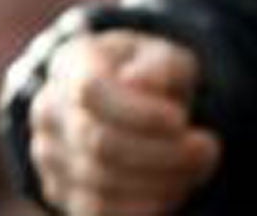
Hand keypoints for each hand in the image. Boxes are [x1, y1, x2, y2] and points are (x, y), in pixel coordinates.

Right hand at [28, 28, 221, 215]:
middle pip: (98, 143)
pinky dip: (143, 207)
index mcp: (72, 64)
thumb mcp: (163, 56)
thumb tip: (139, 83)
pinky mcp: (61, 193)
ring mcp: (49, 157)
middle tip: (207, 149)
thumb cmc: (148, 74)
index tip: (180, 120)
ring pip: (99, 184)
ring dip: (159, 181)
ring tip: (199, 167)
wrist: (124, 100)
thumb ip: (158, 66)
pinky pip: (98, 212)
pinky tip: (177, 189)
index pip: (90, 90)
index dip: (138, 111)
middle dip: (161, 152)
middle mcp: (50, 112)